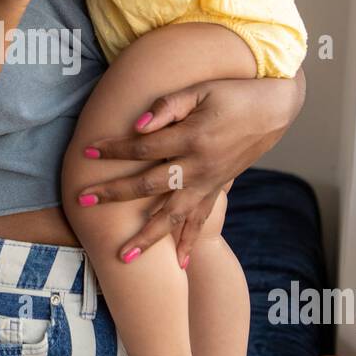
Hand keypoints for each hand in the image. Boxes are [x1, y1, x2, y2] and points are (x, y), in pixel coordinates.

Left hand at [77, 70, 304, 264]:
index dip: (113, 149)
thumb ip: (168, 106)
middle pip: (149, 186)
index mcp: (192, 138)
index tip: (87, 151)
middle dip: (114, 194)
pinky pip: (201, 222)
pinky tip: (177, 265)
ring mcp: (209, 183)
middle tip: (83, 202)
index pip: (143, 148)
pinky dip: (188, 242)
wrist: (272, 111)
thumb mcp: (201, 90)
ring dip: (147, 238)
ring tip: (124, 257)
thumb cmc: (232, 94)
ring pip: (172, 216)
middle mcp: (199, 167)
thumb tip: (138, 127)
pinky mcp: (216, 190)